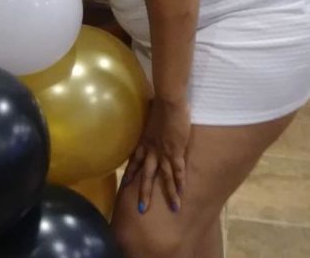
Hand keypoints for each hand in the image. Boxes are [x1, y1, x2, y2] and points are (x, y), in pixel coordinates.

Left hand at [122, 96, 190, 213]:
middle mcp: (151, 149)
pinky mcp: (176, 150)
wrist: (168, 101)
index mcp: (144, 141)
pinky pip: (177, 170)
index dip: (131, 172)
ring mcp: (163, 152)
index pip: (135, 160)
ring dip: (168, 193)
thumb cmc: (159, 103)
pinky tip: (182, 192)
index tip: (126, 183)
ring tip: (173, 208)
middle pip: (147, 175)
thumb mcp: (149, 115)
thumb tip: (149, 115)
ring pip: (164, 177)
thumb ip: (149, 120)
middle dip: (144, 192)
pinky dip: (180, 181)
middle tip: (142, 209)